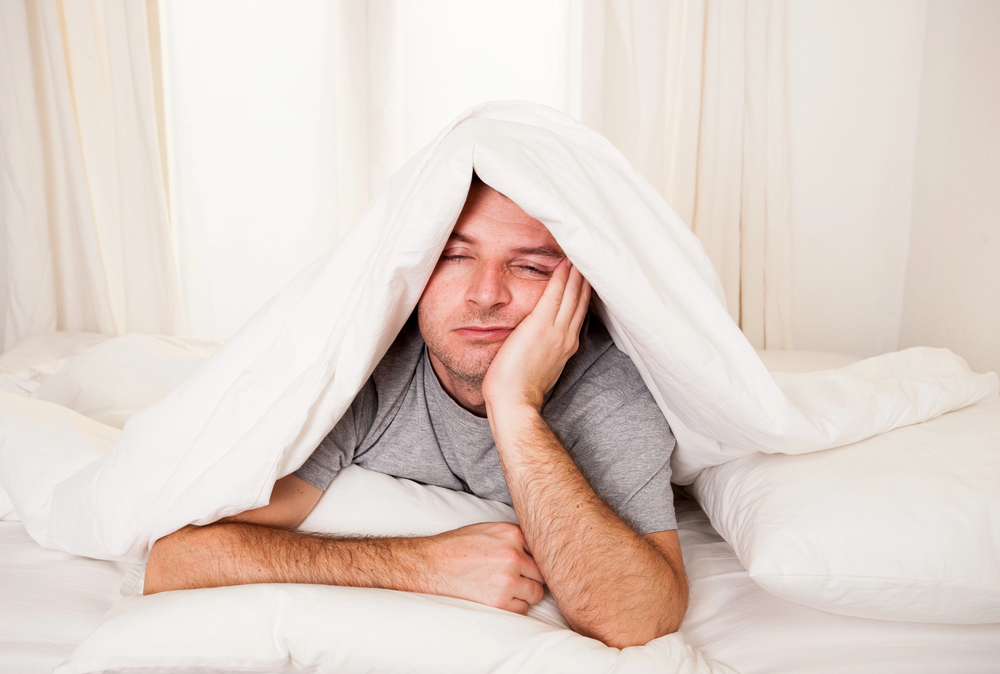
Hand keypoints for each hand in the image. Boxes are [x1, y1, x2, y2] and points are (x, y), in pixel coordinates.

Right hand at [422, 522, 544, 614]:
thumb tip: (534, 551)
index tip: (527, 567)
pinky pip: (522, 609)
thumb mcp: (488, 530)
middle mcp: (513, 555)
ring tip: (507, 590)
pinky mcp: (500, 601)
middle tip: (517, 581)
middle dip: (532, 579)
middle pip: (542, 574)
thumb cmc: (457, 547)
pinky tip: (499, 599)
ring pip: (535, 594)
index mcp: (512, 534)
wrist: (430, 565)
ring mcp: (508, 579)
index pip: (541, 551)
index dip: (534, 561)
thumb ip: (513, 538)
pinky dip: (514, 607)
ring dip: (525, 595)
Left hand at [482, 259, 591, 411]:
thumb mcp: (539, 365)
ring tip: (580, 252)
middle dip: (587, 277)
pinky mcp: (540, 325)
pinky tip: (565, 262)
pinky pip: (555, 294)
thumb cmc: (520, 388)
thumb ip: (544, 348)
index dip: (584, 292)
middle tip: (590, 255)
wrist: (515, 401)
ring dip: (578, 272)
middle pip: (582, 300)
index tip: (587, 275)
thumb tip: (538, 339)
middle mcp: (567, 336)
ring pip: (573, 294)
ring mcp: (556, 330)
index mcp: (566, 345)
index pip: (579, 312)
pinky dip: (562, 277)